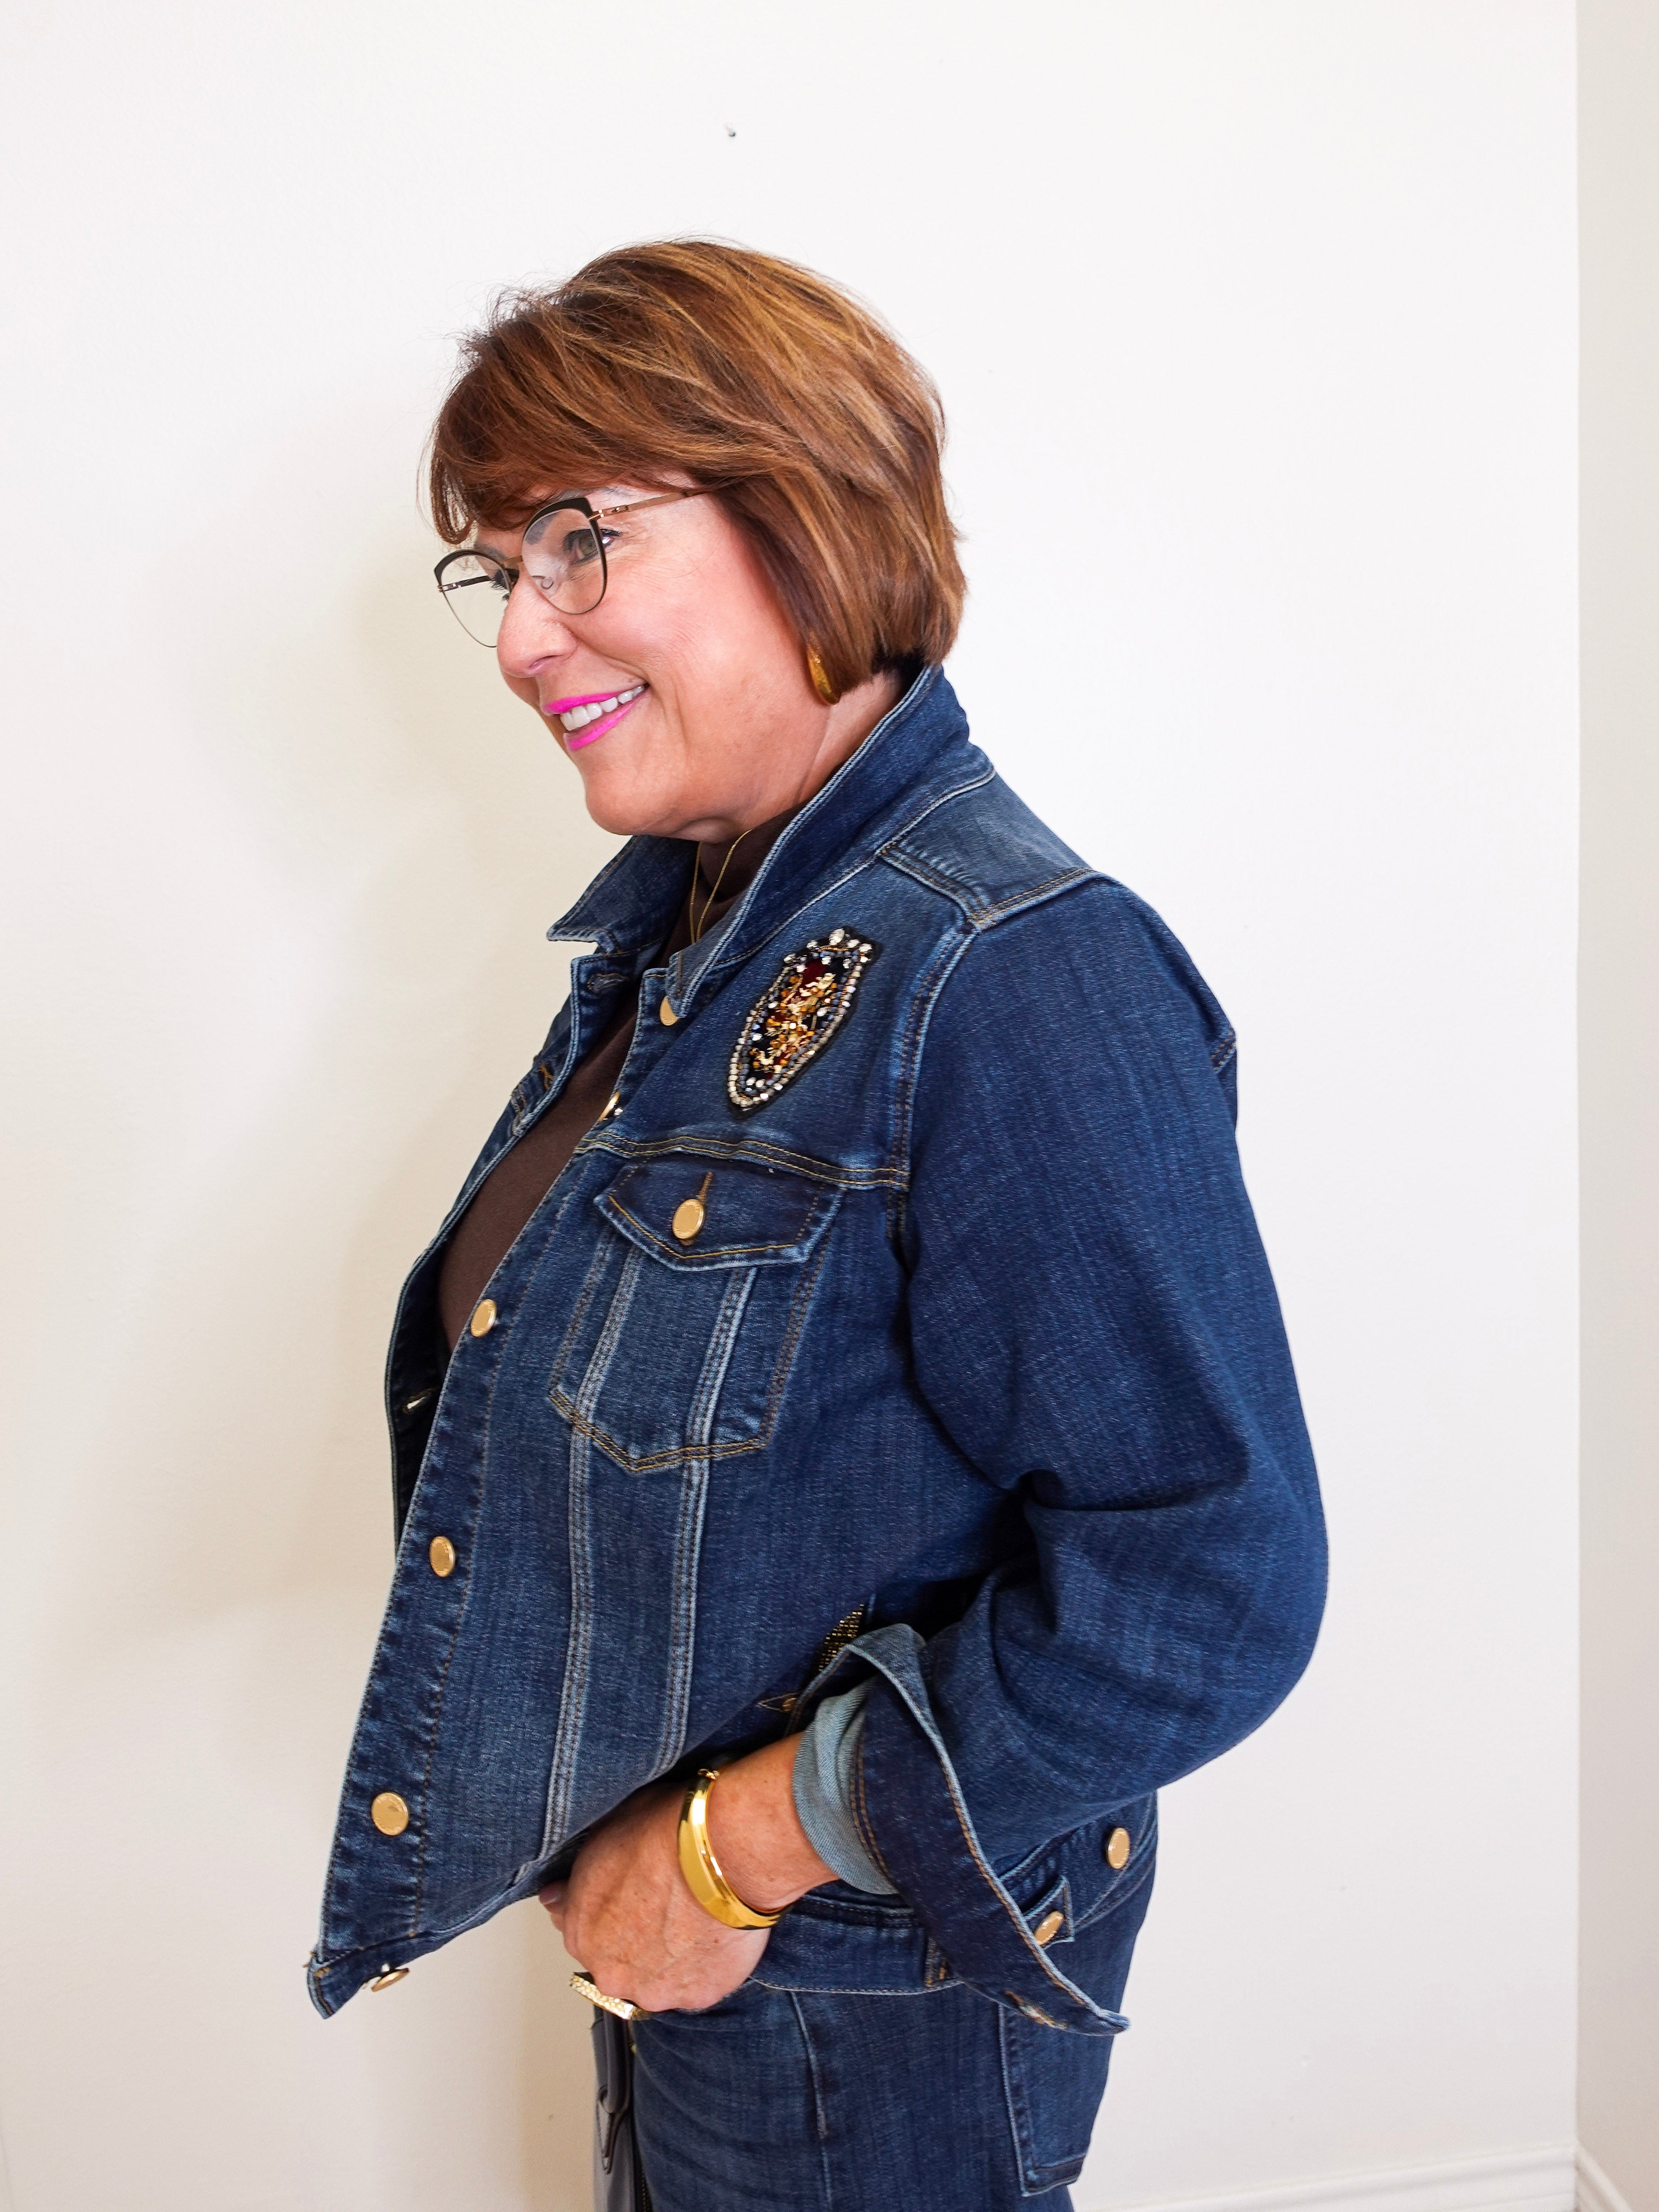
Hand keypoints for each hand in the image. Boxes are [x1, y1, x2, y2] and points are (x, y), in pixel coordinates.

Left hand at [539, 1736, 835, 2013]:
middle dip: (635, 1940)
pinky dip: (703, 1965)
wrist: (723, 1851)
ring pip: (656, 1979)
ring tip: (695, 1920)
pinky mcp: (696, 1996)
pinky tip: (715, 1932)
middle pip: (617, 1962)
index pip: (581, 1930)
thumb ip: (578, 1880)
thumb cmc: (666, 1833)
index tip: (629, 1895)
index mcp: (580, 1931)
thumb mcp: (605, 1835)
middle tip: (665, 1906)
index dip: (607, 1910)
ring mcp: (654, 1989)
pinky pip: (695, 1985)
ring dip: (669, 1958)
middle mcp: (610, 1971)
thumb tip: (554, 1896)